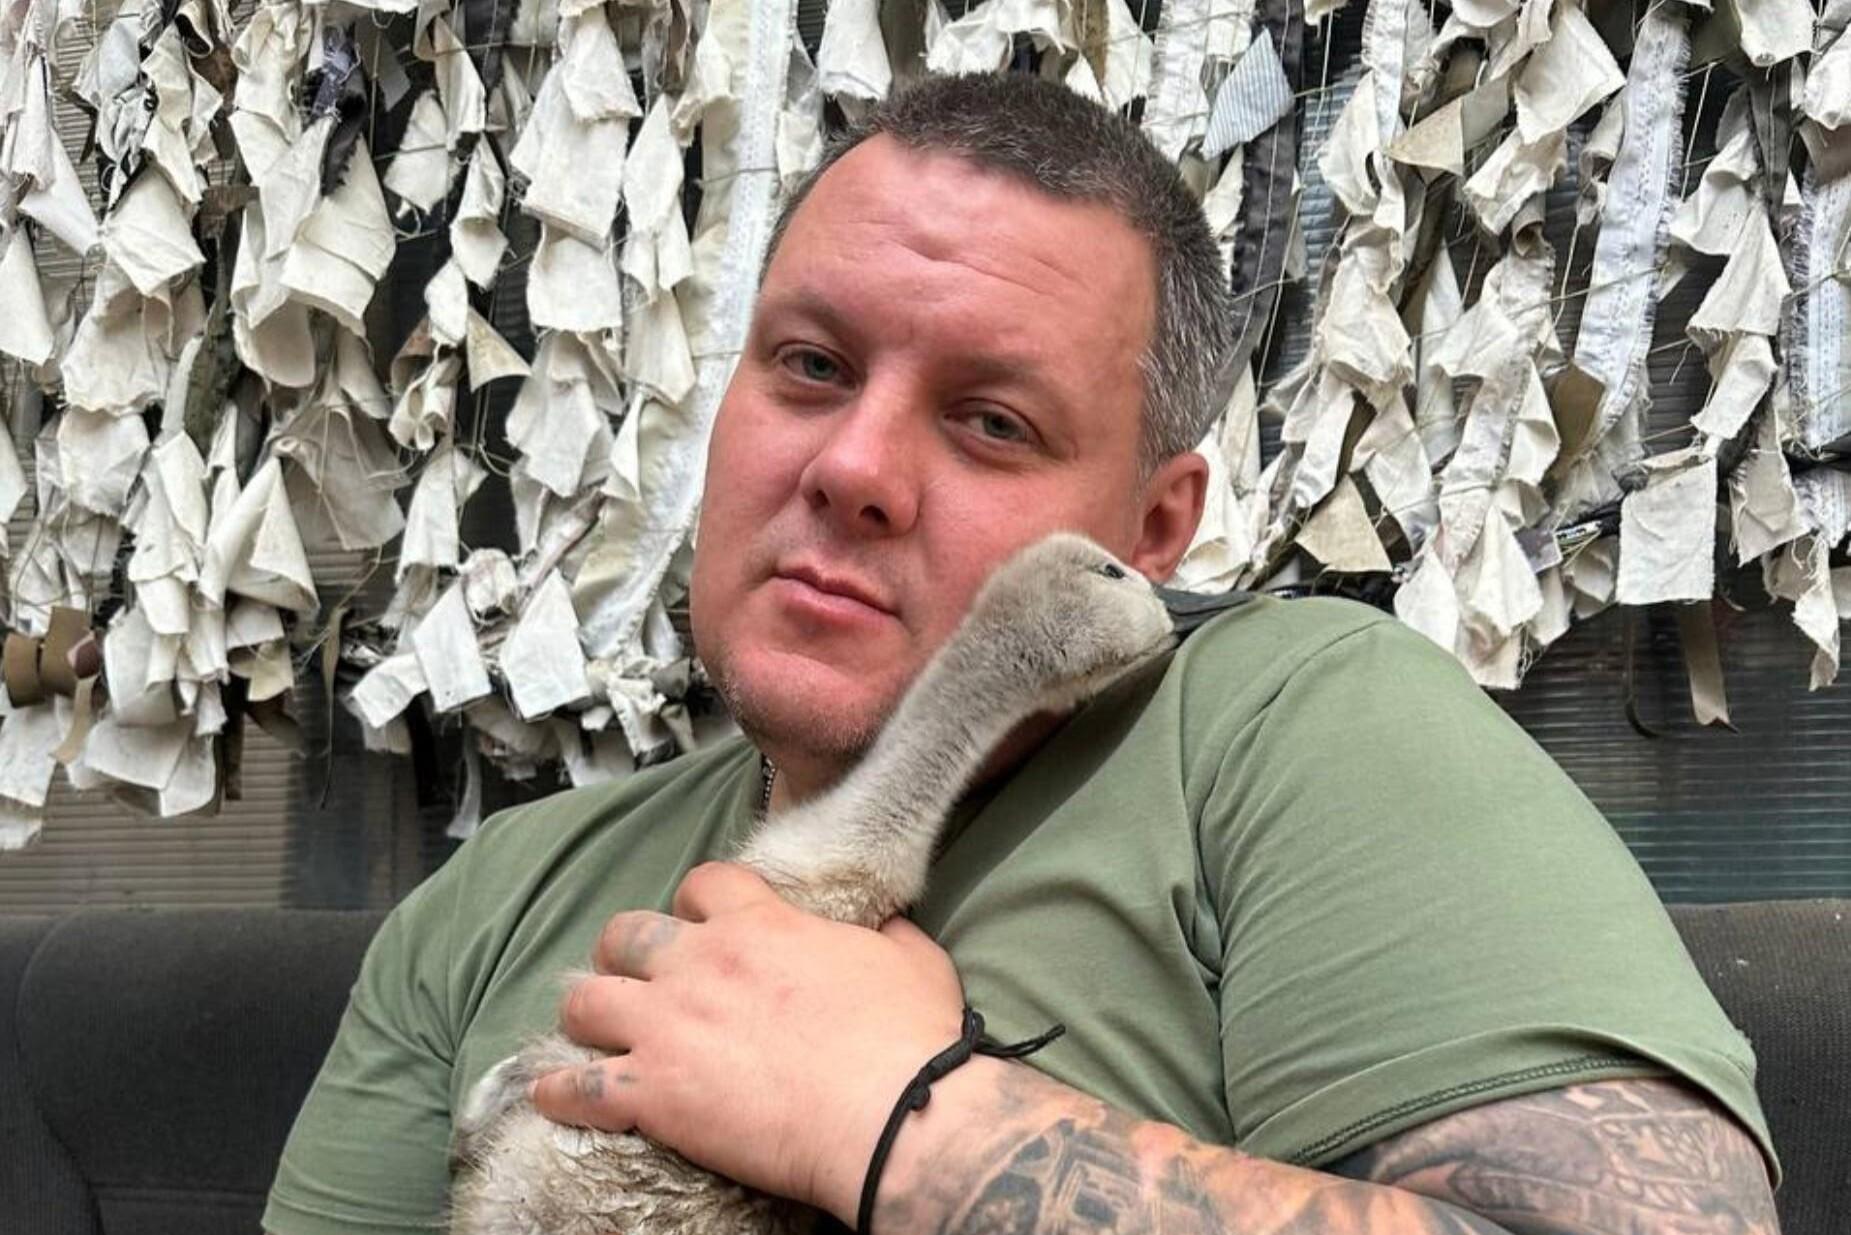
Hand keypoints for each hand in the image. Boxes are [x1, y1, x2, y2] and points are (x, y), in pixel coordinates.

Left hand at [530, 861, 964, 1222]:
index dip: (695, 902)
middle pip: (626, 934)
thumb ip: (889, 933)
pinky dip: (559, 1092)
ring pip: (587, 1000)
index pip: (702, 883)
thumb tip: (889, 926)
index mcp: (761, 925)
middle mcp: (701, 963)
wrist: (892, 1114)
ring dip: (586, 1011)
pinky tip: (549, 1094)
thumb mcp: (913, 959)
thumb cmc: (908, 1039)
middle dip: (624, 951)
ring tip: (590, 1026)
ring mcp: (669, 1026)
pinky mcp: (654, 1092)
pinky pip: (579, 1088)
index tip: (700, 922)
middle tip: (635, 975)